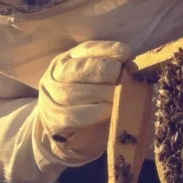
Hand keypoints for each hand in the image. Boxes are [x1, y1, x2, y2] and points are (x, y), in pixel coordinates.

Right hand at [36, 40, 134, 166]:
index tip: (128, 53)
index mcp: (68, 59)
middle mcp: (55, 75)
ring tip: (119, 97)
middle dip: (104, 72)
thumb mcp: (101, 82)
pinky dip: (94, 112)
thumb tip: (131, 68)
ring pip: (73, 93)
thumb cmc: (91, 102)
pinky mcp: (53, 121)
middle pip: (78, 69)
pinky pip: (73, 116)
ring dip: (101, 94)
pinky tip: (109, 111)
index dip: (109, 50)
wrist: (70, 133)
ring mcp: (51, 98)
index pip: (87, 49)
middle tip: (123, 80)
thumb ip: (114, 72)